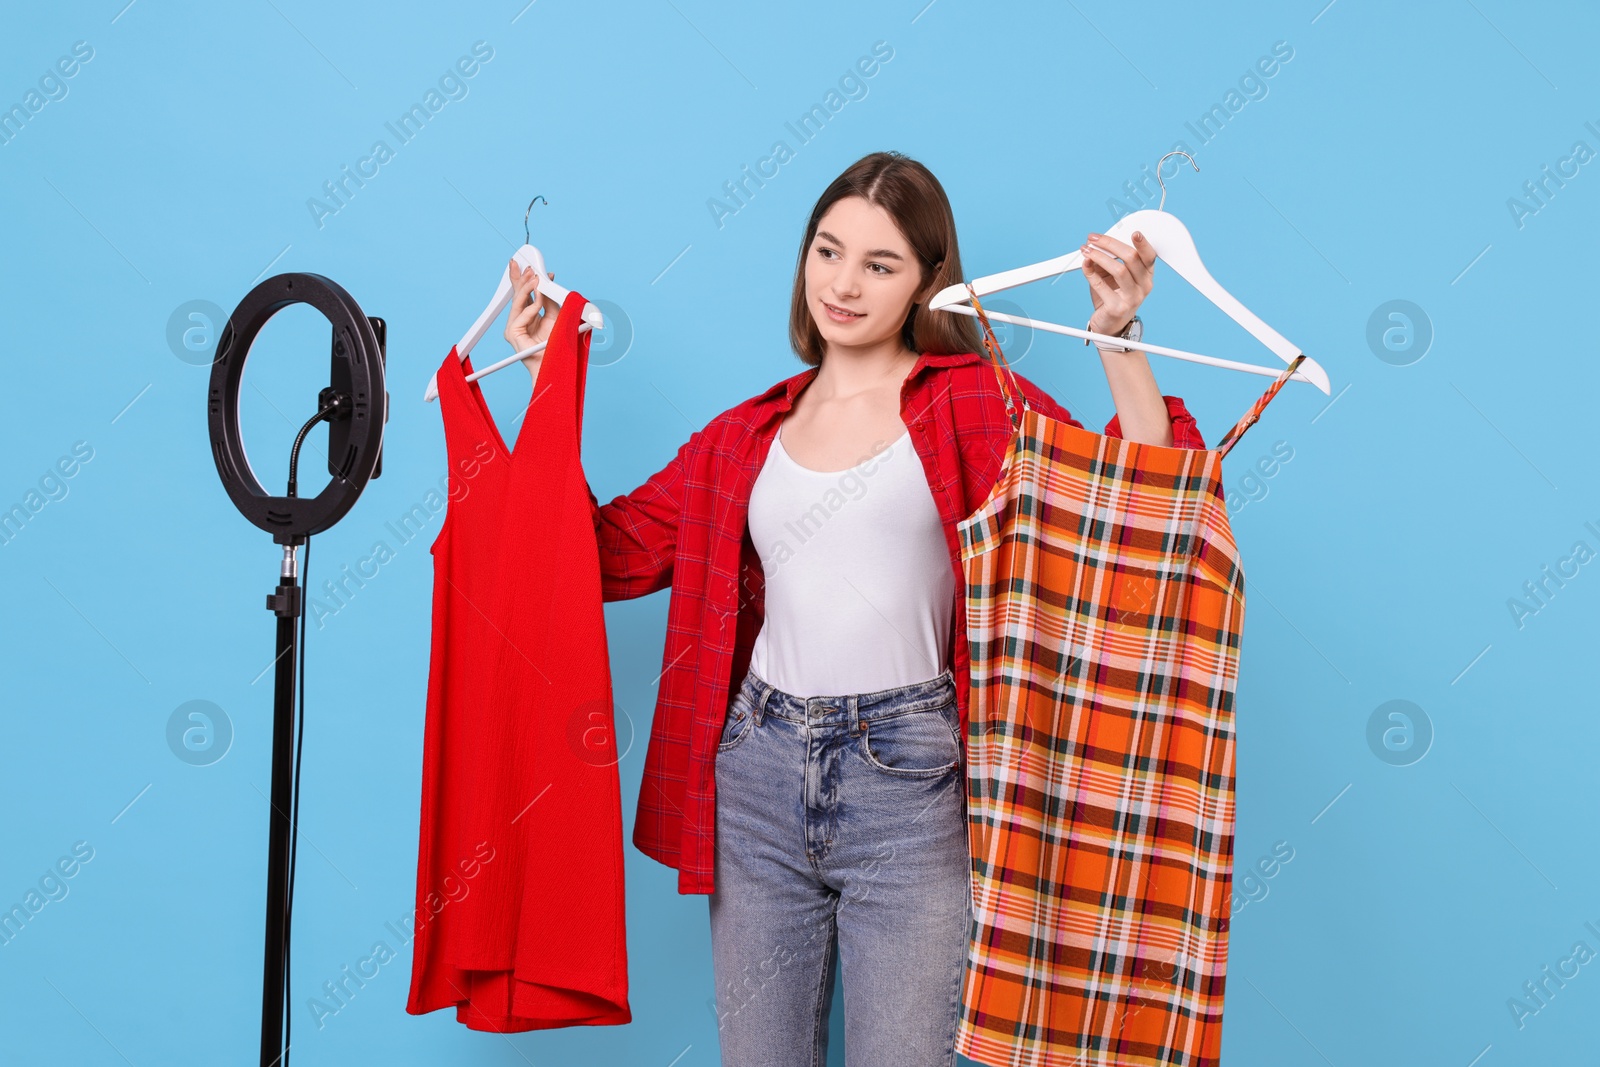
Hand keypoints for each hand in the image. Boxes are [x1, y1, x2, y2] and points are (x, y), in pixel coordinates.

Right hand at [503, 258, 560, 373]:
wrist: (556, 363)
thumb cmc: (557, 344)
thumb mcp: (556, 315)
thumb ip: (550, 300)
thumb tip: (548, 283)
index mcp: (529, 316)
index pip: (524, 294)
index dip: (525, 279)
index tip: (529, 266)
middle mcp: (519, 321)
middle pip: (517, 295)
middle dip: (521, 279)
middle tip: (528, 266)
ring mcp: (514, 328)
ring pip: (518, 302)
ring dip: (527, 288)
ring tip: (535, 278)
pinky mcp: (512, 334)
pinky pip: (521, 316)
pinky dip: (532, 307)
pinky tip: (540, 301)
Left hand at [1080, 230, 1154, 340]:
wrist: (1108, 325)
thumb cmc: (1112, 296)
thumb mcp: (1110, 275)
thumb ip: (1105, 260)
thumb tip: (1093, 245)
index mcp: (1146, 275)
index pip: (1149, 256)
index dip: (1143, 244)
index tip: (1134, 232)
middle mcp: (1143, 286)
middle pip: (1131, 258)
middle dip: (1110, 244)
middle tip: (1094, 239)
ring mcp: (1132, 298)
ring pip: (1118, 270)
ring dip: (1099, 256)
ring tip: (1086, 251)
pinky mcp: (1117, 308)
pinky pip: (1101, 285)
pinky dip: (1090, 273)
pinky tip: (1085, 265)